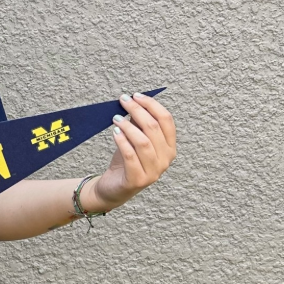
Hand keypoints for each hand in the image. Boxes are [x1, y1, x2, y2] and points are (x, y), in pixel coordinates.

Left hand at [91, 93, 176, 209]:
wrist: (114, 188)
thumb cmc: (126, 161)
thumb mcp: (135, 139)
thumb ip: (139, 123)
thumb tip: (136, 101)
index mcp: (169, 147)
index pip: (167, 120)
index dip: (152, 105)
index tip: (136, 95)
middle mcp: (165, 159)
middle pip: (153, 128)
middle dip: (137, 110)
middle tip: (123, 101)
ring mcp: (153, 172)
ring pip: (143, 142)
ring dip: (128, 126)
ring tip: (116, 119)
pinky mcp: (137, 180)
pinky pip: (130, 156)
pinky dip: (122, 141)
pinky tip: (115, 132)